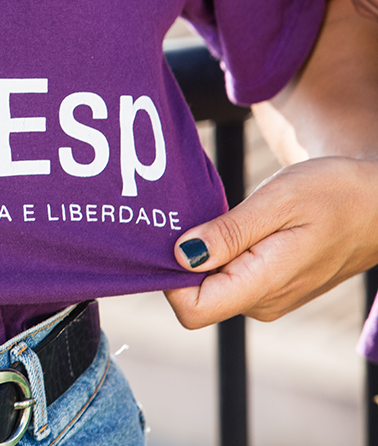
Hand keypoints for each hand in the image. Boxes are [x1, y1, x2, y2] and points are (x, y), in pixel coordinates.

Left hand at [165, 157, 377, 328]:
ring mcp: (267, 298)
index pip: (192, 309)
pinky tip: (236, 226)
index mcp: (263, 286)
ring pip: (211, 286)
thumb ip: (229, 232)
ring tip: (224, 216)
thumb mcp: (278, 201)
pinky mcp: (270, 287)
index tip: (173, 238)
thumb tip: (182, 255)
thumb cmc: (333, 194)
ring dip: (205, 253)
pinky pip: (229, 278)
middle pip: (196, 296)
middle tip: (197, 215)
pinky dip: (222, 252)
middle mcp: (261, 303)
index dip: (170, 279)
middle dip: (185, 260)